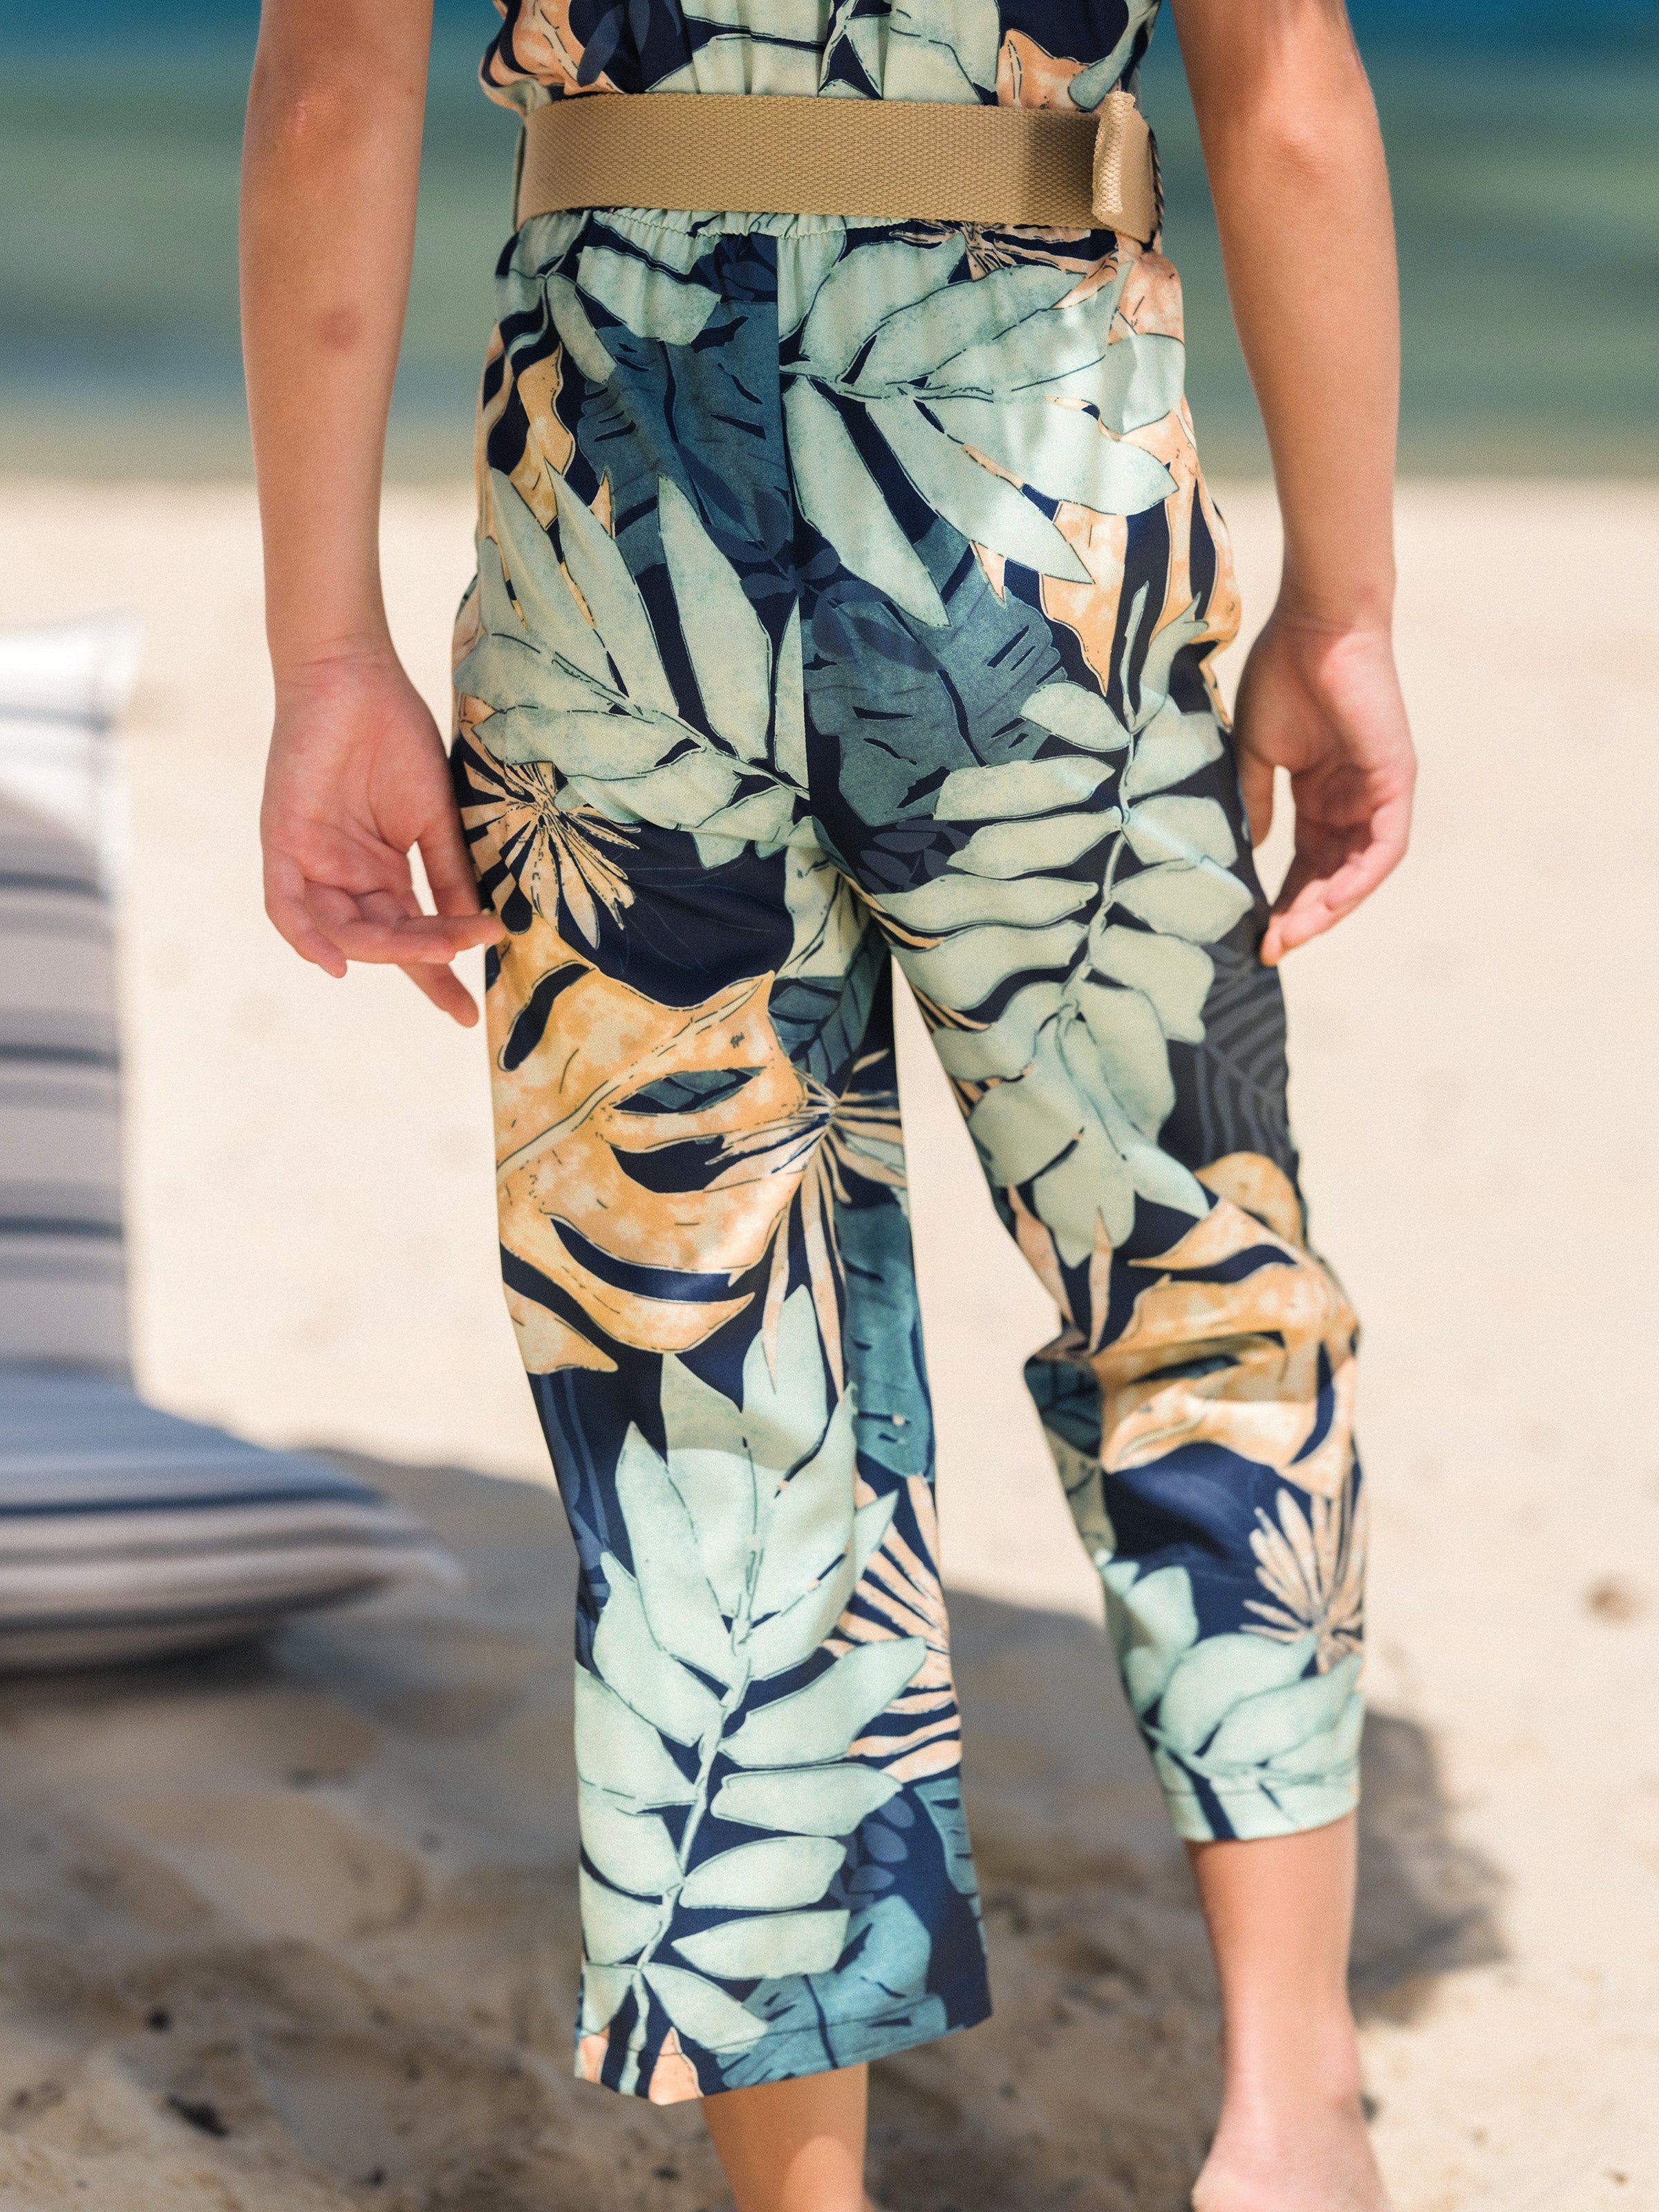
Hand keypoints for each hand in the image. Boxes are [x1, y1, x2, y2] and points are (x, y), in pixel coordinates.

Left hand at [261, 649, 503, 1024]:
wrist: (353, 677)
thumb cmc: (396, 736)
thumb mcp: (434, 819)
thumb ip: (449, 876)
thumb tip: (479, 929)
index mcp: (381, 873)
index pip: (410, 937)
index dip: (437, 977)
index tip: (469, 1013)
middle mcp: (345, 877)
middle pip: (382, 940)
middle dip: (424, 956)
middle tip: (468, 953)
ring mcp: (312, 863)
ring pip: (341, 933)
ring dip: (385, 949)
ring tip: (436, 949)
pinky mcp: (283, 844)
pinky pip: (287, 909)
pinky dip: (307, 940)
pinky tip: (339, 966)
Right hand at [1233, 610, 1415, 966]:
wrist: (1317, 625)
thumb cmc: (1283, 673)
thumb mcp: (1257, 753)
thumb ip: (1256, 802)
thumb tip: (1248, 852)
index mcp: (1320, 793)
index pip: (1305, 863)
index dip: (1280, 901)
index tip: (1253, 935)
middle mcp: (1353, 800)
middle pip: (1330, 877)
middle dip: (1301, 916)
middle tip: (1269, 949)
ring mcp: (1377, 793)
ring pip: (1359, 871)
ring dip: (1327, 909)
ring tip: (1292, 936)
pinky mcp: (1396, 782)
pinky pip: (1383, 847)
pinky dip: (1359, 879)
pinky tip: (1328, 904)